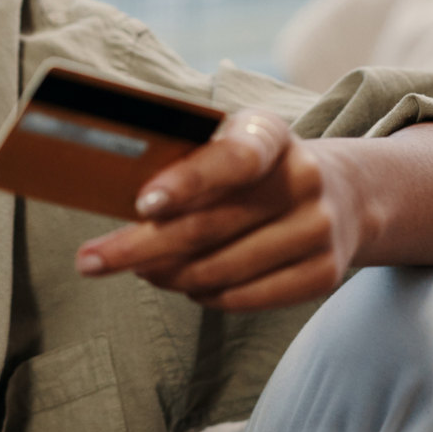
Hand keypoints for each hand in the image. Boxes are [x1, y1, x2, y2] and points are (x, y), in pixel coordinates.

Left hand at [73, 109, 365, 311]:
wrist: (343, 194)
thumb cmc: (254, 169)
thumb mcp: (228, 144)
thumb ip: (185, 161)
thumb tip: (112, 194)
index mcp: (270, 134)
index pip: (231, 158)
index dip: (187, 183)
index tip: (142, 205)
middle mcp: (303, 178)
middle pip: (208, 226)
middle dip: (139, 247)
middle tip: (89, 261)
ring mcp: (319, 228)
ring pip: (221, 269)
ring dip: (167, 275)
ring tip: (140, 268)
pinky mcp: (323, 273)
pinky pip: (244, 297)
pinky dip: (203, 295)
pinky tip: (184, 284)